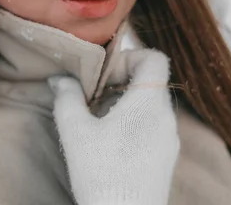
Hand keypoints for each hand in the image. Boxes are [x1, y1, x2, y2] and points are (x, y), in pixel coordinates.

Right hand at [48, 49, 179, 204]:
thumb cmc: (101, 173)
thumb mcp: (75, 132)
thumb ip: (67, 98)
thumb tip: (60, 79)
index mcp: (148, 103)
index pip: (155, 58)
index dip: (130, 57)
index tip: (106, 73)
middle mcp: (166, 117)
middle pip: (152, 80)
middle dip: (123, 81)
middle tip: (96, 95)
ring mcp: (170, 138)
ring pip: (153, 103)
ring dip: (128, 102)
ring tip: (101, 120)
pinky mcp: (167, 156)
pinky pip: (156, 125)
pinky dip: (136, 122)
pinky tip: (114, 141)